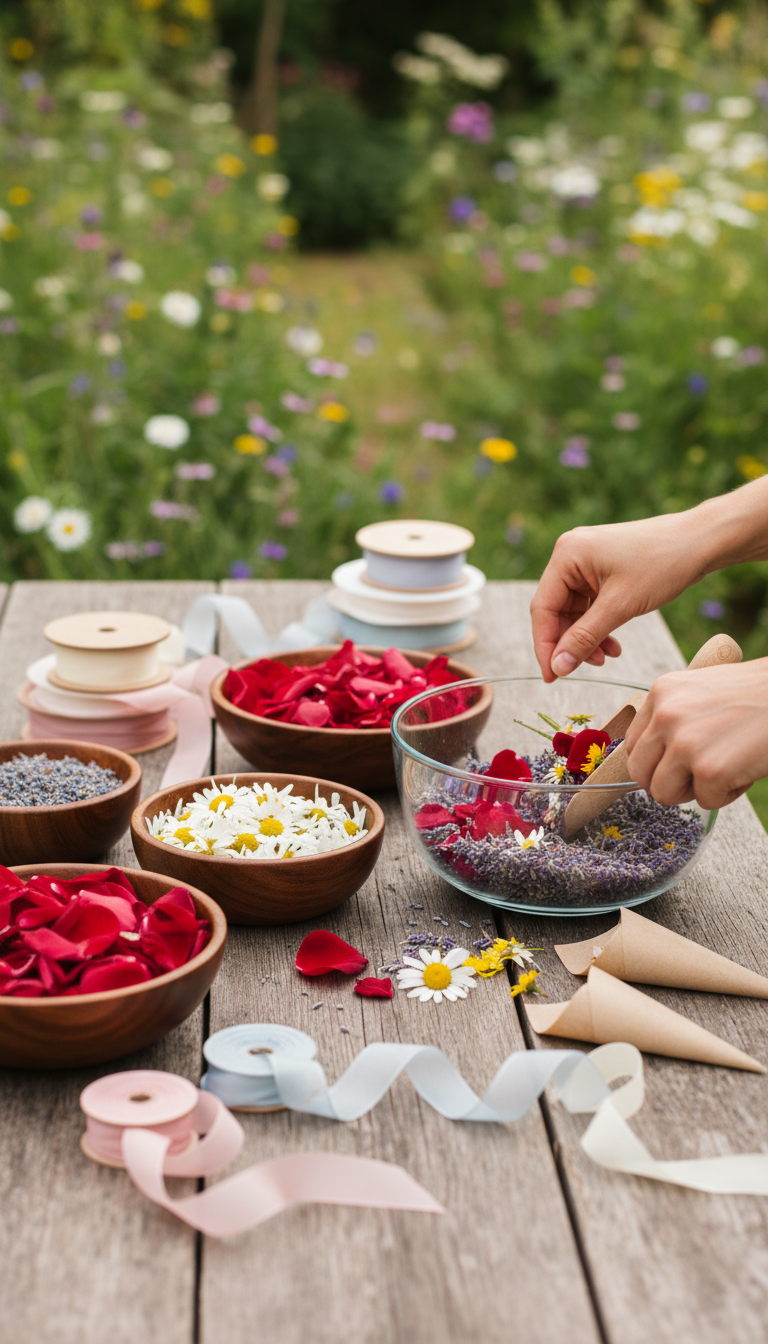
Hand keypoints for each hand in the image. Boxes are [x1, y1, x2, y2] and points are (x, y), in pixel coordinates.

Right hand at [530, 514, 706, 681]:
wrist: (700, 541)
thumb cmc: (662, 565)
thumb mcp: (620, 606)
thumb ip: (584, 638)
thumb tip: (558, 668)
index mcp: (567, 555)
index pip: (543, 609)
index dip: (545, 646)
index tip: (552, 677)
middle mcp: (570, 555)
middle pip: (556, 611)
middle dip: (571, 643)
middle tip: (585, 669)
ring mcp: (586, 562)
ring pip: (574, 612)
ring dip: (587, 638)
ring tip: (606, 658)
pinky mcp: (601, 570)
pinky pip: (590, 605)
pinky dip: (599, 626)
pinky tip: (613, 645)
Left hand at [624, 659, 767, 809]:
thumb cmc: (756, 696)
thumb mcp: (701, 691)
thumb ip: (672, 717)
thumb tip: (651, 758)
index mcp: (662, 693)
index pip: (633, 746)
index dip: (655, 762)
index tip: (677, 763)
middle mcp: (666, 715)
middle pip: (640, 774)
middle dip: (668, 782)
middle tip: (700, 774)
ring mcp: (685, 743)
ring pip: (663, 793)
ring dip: (695, 790)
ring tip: (724, 768)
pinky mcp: (710, 769)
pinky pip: (705, 802)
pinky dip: (728, 794)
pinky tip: (745, 767)